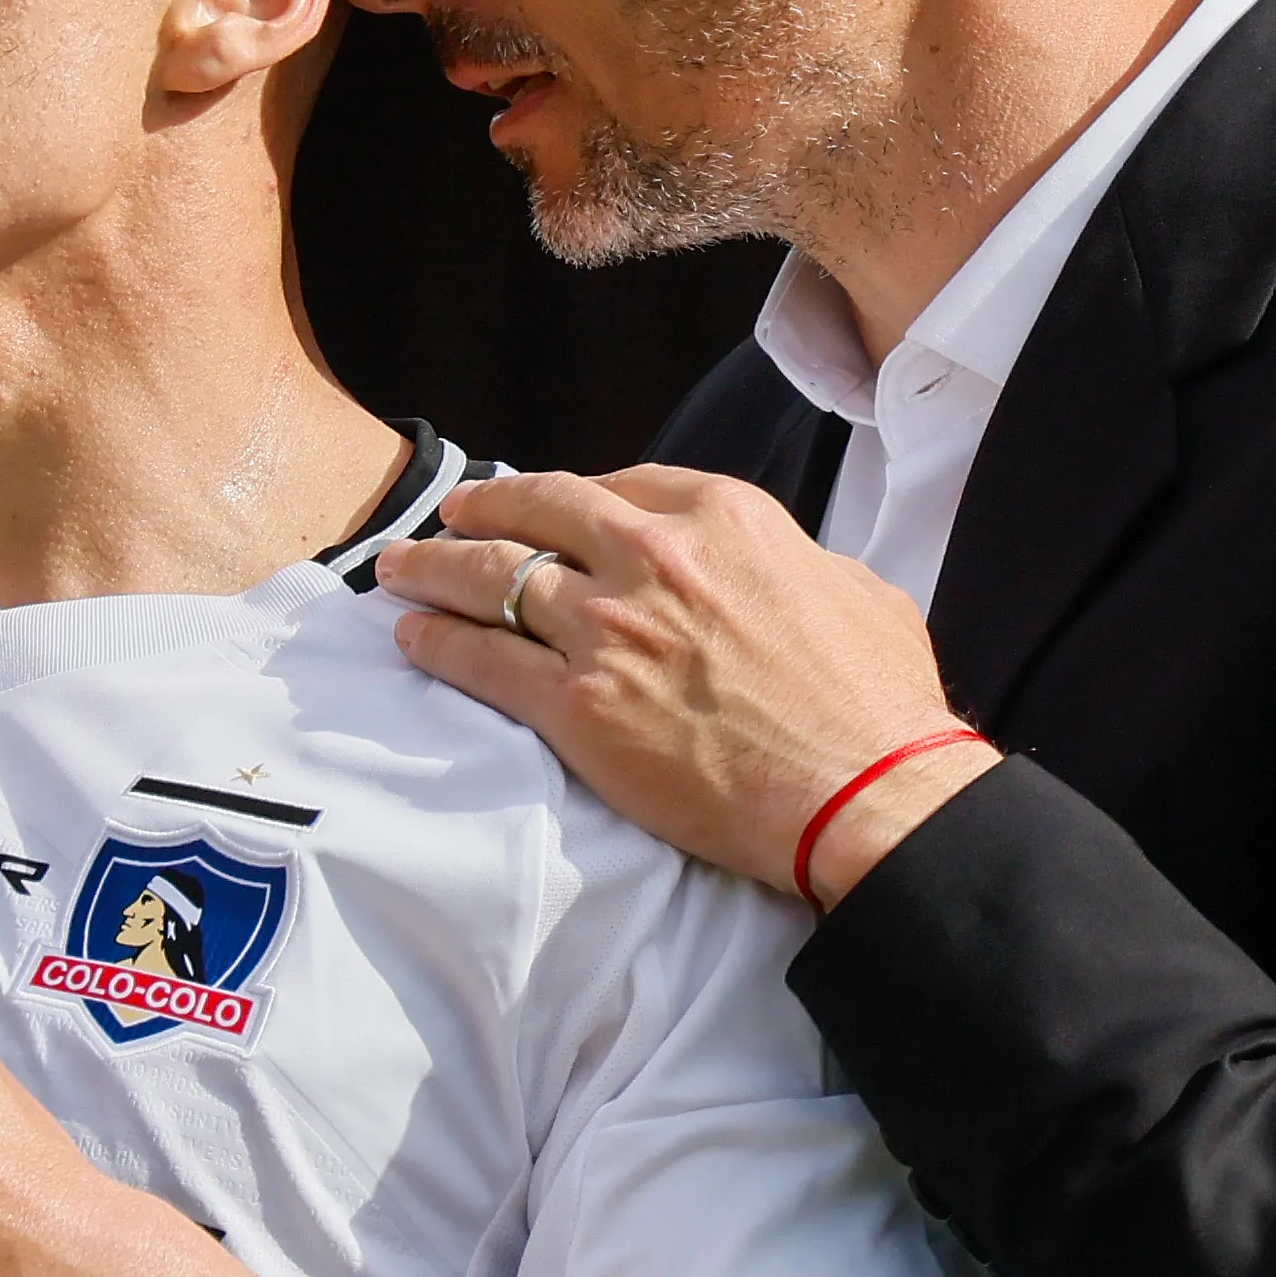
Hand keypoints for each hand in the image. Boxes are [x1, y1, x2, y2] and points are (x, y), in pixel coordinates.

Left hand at [371, 467, 994, 906]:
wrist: (864, 791)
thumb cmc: (877, 703)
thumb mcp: (853, 588)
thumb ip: (793, 561)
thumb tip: (780, 569)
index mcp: (723, 517)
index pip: (622, 485)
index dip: (573, 498)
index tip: (548, 509)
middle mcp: (654, 556)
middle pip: (538, 512)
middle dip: (483, 510)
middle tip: (451, 516)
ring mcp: (608, 629)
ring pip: (492, 578)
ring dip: (433, 569)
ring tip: (398, 569)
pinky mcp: (577, 705)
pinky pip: (481, 661)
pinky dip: (436, 644)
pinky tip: (410, 639)